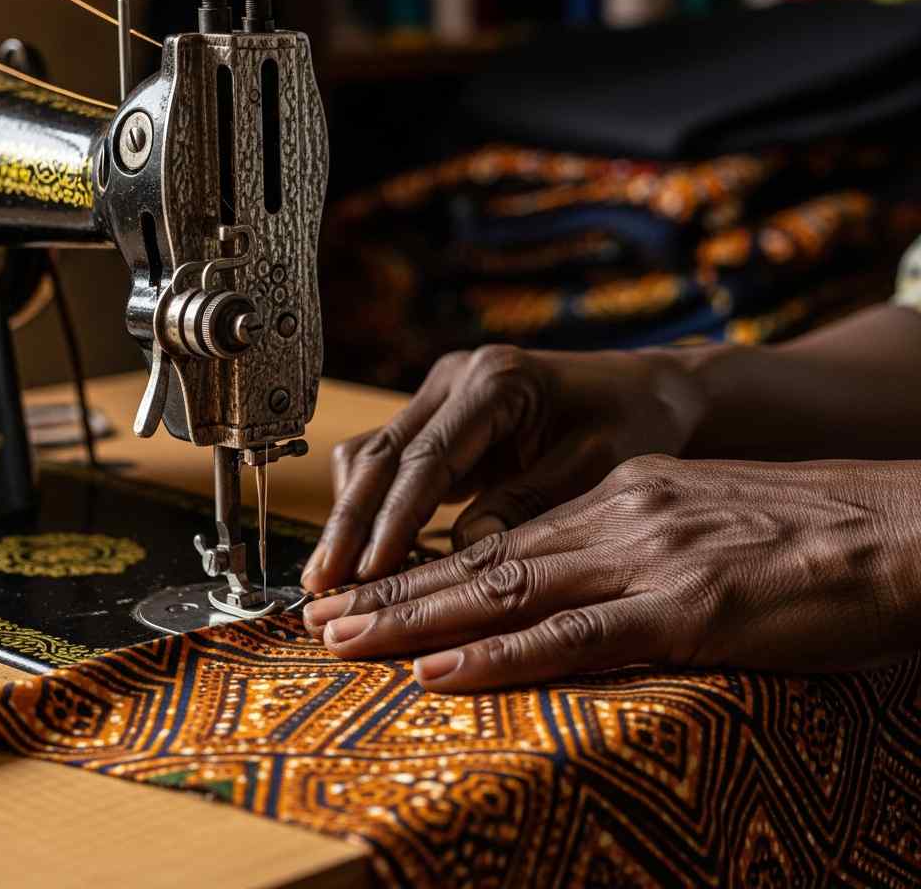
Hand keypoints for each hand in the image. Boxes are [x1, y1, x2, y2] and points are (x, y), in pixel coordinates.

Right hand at [302, 346, 705, 590]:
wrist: (643, 389)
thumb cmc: (630, 421)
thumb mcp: (596, 464)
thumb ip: (529, 501)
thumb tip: (465, 550)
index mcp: (496, 381)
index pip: (426, 457)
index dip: (392, 518)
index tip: (367, 574)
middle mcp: (457, 377)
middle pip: (381, 452)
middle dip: (349, 522)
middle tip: (321, 586)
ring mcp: (442, 393)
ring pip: (372, 453)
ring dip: (351, 515)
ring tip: (331, 580)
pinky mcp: (440, 417)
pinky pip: (390, 461)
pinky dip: (373, 506)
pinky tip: (365, 555)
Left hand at [302, 455, 920, 691]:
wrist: (895, 529)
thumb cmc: (805, 532)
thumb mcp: (700, 516)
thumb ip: (632, 540)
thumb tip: (576, 575)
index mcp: (620, 498)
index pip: (502, 536)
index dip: (428, 567)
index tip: (368, 588)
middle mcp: (617, 519)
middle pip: (483, 560)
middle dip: (394, 590)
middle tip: (322, 613)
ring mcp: (644, 562)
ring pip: (504, 592)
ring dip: (415, 620)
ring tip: (345, 638)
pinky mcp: (681, 611)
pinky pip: (570, 637)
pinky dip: (497, 657)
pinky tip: (438, 671)